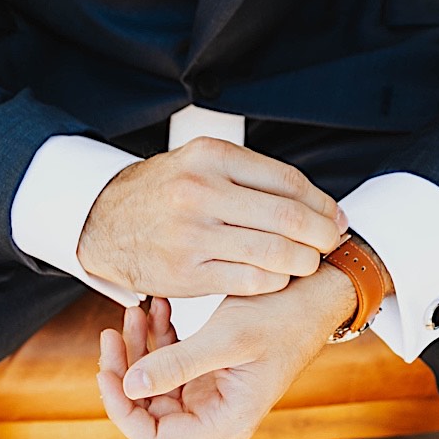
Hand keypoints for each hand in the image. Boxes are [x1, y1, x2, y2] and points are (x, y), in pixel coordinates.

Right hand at [77, 136, 347, 298]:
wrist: (103, 223)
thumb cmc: (165, 192)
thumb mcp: (200, 164)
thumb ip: (252, 177)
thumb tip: (320, 205)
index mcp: (211, 157)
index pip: (287, 181)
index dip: (321, 203)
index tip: (335, 216)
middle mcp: (201, 192)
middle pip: (287, 217)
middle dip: (321, 234)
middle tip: (332, 242)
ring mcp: (192, 234)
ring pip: (274, 252)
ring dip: (303, 261)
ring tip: (309, 261)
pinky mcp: (186, 273)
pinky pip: (251, 281)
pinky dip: (275, 281)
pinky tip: (278, 276)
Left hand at [96, 266, 357, 438]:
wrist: (318, 292)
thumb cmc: (284, 316)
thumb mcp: (228, 337)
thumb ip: (178, 364)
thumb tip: (128, 386)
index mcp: (226, 420)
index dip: (123, 412)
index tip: (108, 371)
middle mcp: (218, 412)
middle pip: (150, 410)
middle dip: (127, 371)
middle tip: (113, 332)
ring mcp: (214, 390)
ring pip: (158, 382)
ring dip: (141, 349)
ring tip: (136, 311)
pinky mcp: (214, 368)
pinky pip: (174, 361)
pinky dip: (161, 336)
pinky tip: (159, 307)